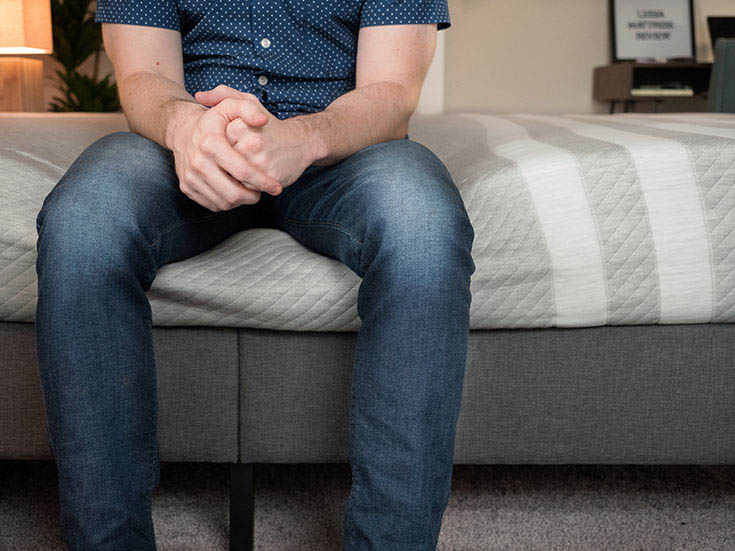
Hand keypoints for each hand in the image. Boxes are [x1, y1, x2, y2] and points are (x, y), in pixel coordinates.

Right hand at [166, 95, 282, 211]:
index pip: (243, 171)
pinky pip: (213, 204)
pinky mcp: (187, 187)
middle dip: (253, 197)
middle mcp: (197, 162)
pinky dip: (227, 202)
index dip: (263, 182)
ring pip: (224, 202)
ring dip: (242, 201)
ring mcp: (190, 177)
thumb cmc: (213, 120)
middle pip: (233, 193)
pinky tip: (235, 191)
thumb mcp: (230, 106)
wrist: (182, 131)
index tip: (276, 187)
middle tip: (263, 191)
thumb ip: (249, 109)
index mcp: (210, 143)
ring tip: (251, 192)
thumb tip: (263, 120)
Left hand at [195, 85, 318, 189]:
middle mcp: (251, 143)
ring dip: (235, 175)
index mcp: (242, 125)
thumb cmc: (270, 125)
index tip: (233, 142)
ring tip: (246, 164)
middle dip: (227, 162)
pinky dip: (247, 184)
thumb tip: (198, 96)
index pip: (217, 143)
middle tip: (239, 155)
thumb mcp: (249, 103)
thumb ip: (223, 95)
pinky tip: (254, 175)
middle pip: (223, 161)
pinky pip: (246, 187)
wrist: (302, 143)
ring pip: (233, 176)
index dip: (222, 146)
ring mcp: (261, 162)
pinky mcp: (269, 178)